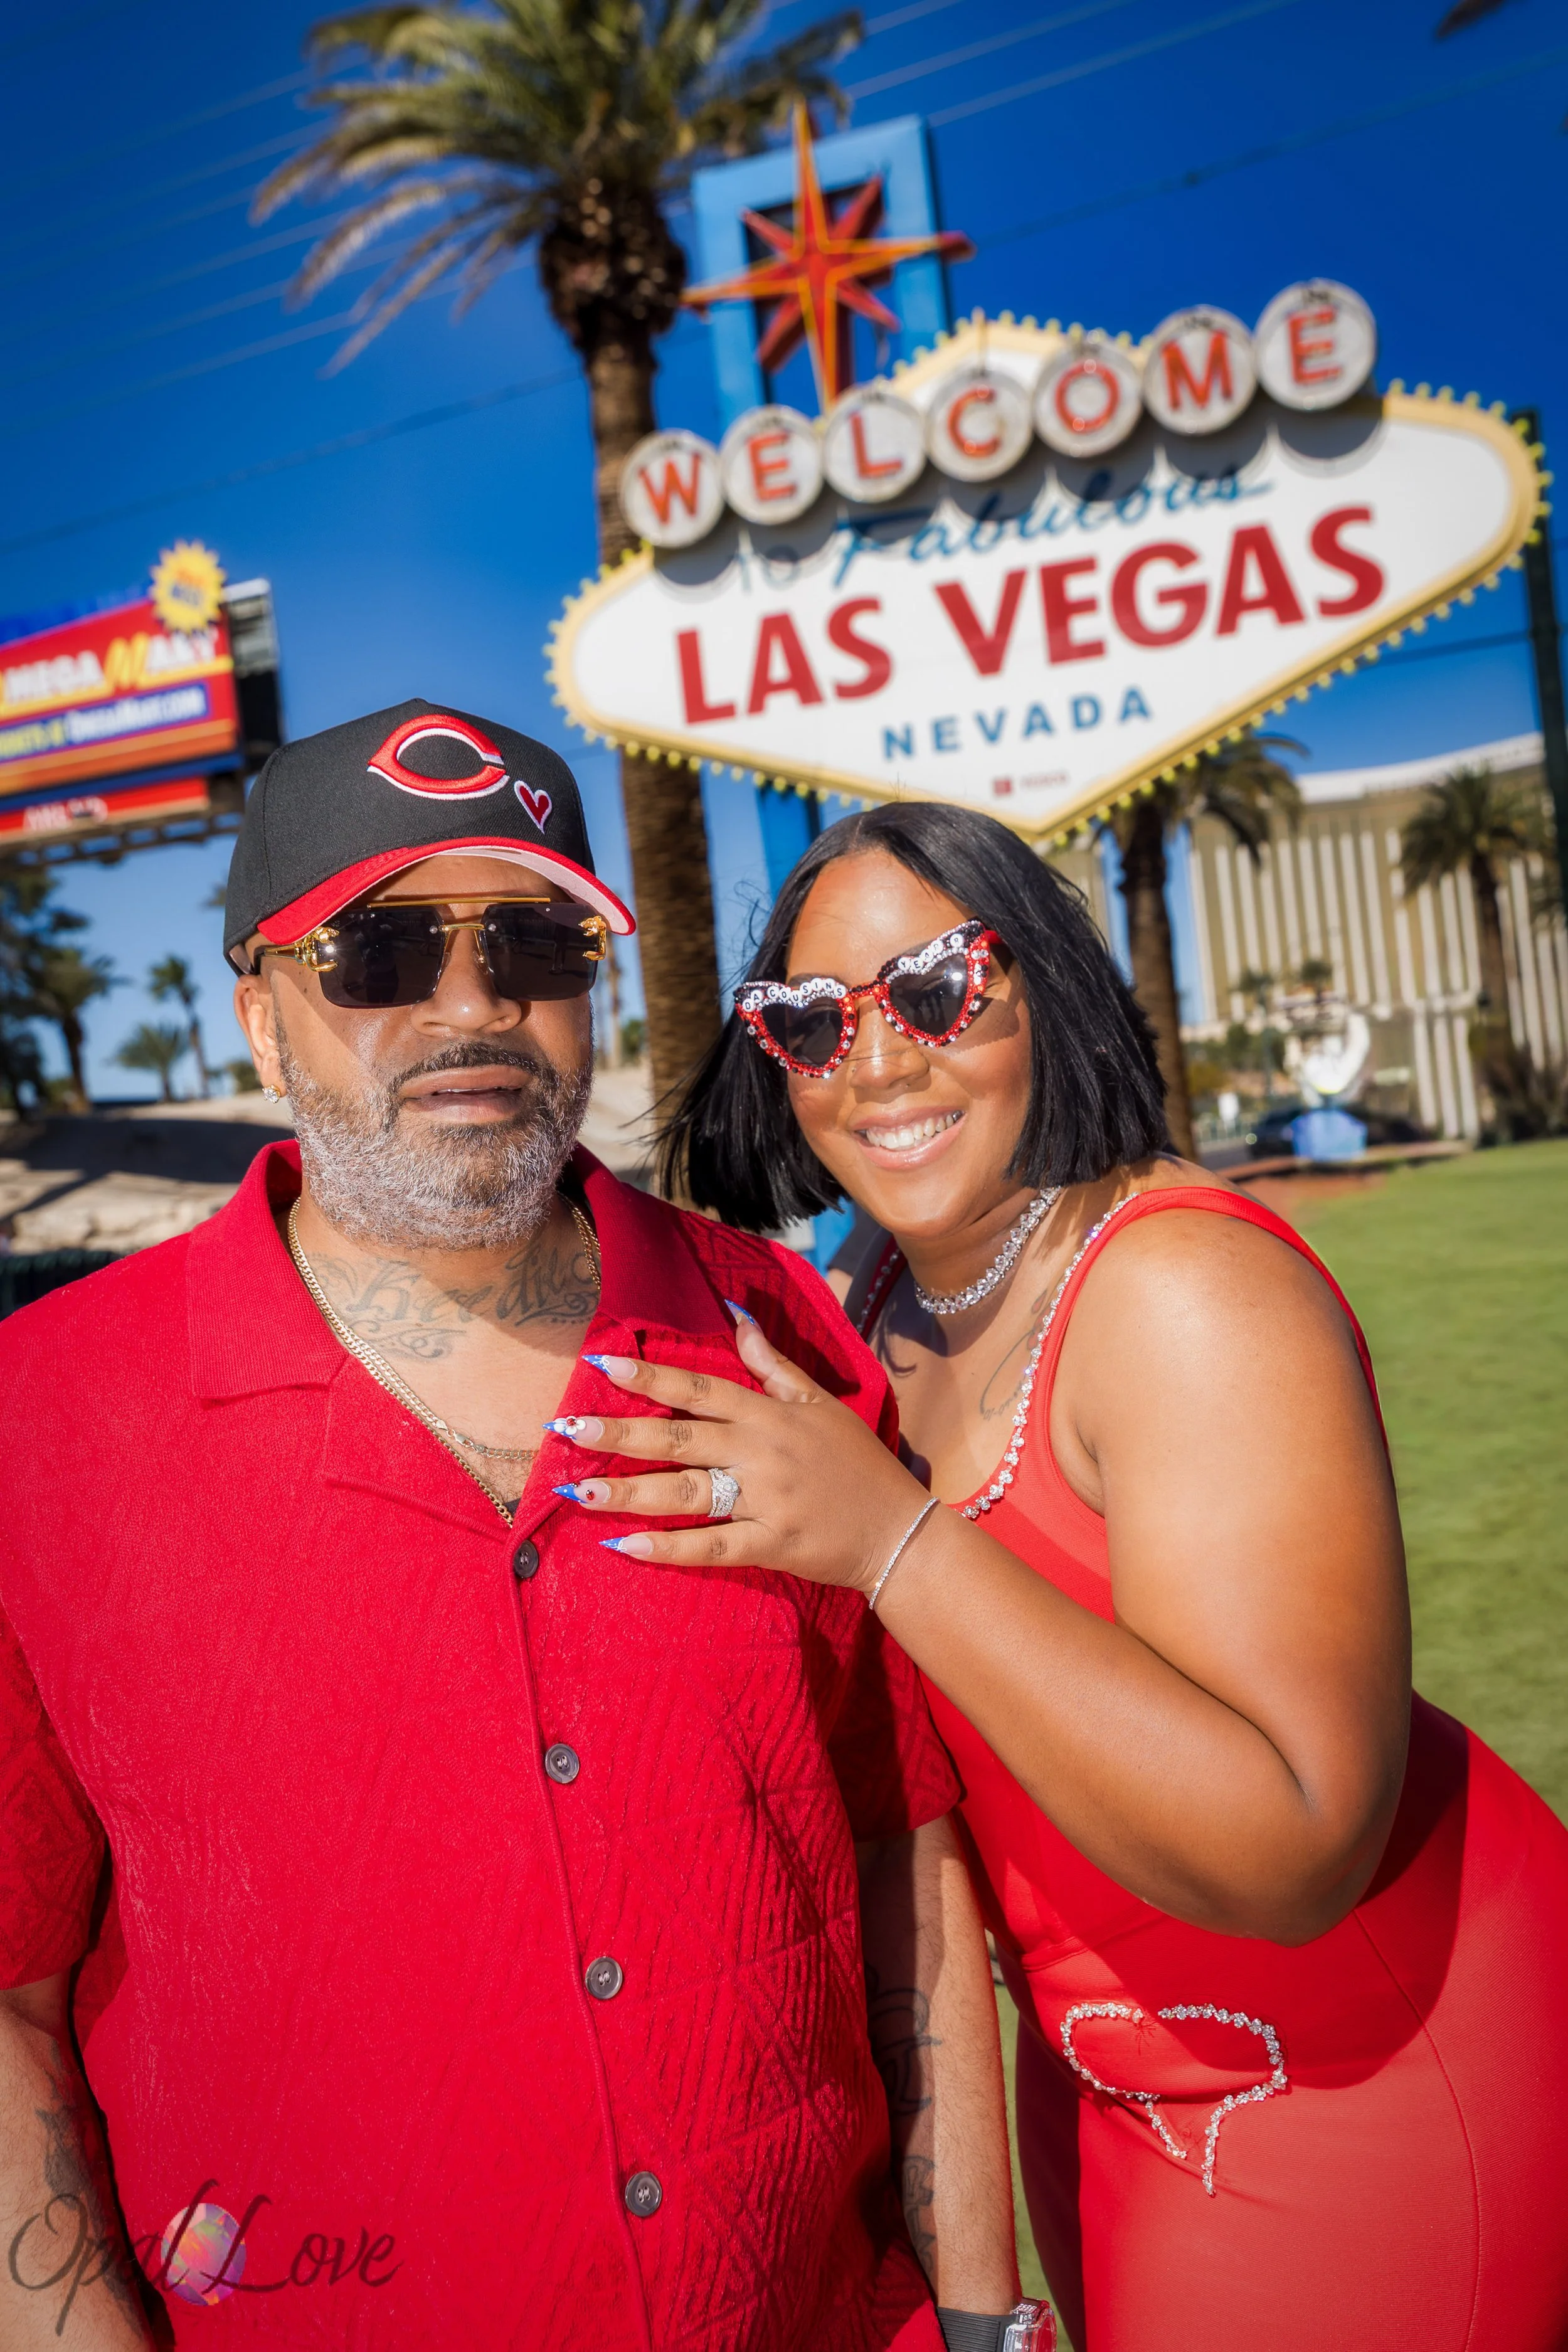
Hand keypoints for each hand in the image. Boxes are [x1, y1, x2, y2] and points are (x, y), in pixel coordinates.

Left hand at [549, 1313, 930, 1592]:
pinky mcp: (770, 1545)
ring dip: (629, 1492)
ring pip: (687, 1494)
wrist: (898, 1529)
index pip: (701, 1390)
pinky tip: (624, 1548)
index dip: (651, 1378)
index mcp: (769, 1415)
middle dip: (619, 1434)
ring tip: (578, 1489)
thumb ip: (771, 1363)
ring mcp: (765, 1501)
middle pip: (680, 1440)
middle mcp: (762, 1453)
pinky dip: (669, 1549)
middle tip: (564, 1429)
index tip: (601, 1365)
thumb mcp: (819, 1401)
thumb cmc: (856, 1462)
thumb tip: (735, 1314)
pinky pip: (712, 1548)